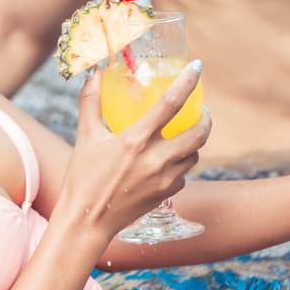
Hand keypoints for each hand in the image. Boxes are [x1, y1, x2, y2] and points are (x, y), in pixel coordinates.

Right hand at [57, 62, 210, 244]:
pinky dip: (180, 164)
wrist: (87, 222)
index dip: (187, 82)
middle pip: (198, 133)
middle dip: (205, 119)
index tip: (197, 67)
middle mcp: (155, 158)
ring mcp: (163, 179)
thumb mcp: (85, 136)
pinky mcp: (165, 194)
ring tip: (186, 134)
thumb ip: (91, 102)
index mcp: (135, 139)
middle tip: (201, 110)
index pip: (170, 103)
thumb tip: (94, 73)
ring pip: (194, 155)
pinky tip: (169, 161)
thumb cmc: (84, 176)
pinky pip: (183, 175)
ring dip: (194, 142)